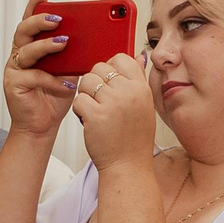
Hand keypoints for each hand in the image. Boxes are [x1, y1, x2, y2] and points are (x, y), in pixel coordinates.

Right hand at [1, 0, 79, 139]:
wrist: (43, 126)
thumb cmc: (56, 97)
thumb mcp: (72, 71)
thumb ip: (79, 54)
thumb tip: (106, 40)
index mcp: (33, 46)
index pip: (31, 20)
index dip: (35, 4)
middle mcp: (20, 54)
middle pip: (24, 30)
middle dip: (40, 21)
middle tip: (57, 18)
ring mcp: (15, 69)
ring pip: (26, 51)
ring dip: (46, 45)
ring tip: (64, 43)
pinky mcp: (15, 84)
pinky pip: (34, 77)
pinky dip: (53, 80)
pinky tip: (68, 84)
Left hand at [73, 51, 159, 171]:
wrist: (127, 166)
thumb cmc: (134, 138)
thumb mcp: (144, 106)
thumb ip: (138, 80)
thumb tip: (139, 56)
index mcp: (141, 88)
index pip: (121, 58)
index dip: (110, 68)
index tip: (108, 82)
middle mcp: (128, 92)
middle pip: (100, 68)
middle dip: (94, 82)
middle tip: (100, 100)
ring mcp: (111, 103)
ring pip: (86, 81)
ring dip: (86, 95)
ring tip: (95, 110)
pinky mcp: (95, 115)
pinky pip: (79, 100)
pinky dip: (80, 110)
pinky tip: (89, 120)